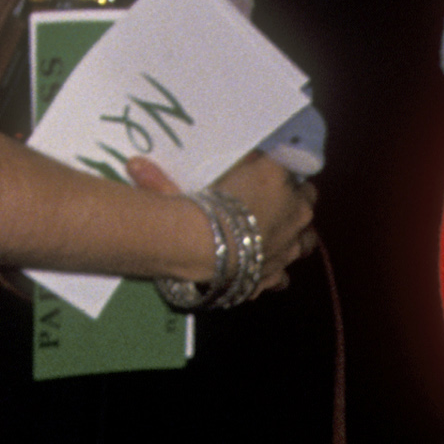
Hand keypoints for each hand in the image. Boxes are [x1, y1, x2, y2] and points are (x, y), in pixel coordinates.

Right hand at [125, 151, 315, 294]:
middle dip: (294, 204)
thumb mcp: (194, 174)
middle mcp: (295, 216)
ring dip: (293, 238)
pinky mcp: (272, 278)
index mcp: (283, 183)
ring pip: (304, 243)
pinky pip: (283, 276)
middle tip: (272, 202)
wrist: (204, 249)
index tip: (269, 174)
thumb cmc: (205, 200)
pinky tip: (261, 268)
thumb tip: (136, 165)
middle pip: (307, 205)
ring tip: (272, 236)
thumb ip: (168, 174)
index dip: (283, 174)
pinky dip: (274, 271)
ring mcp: (287, 250)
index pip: (297, 170)